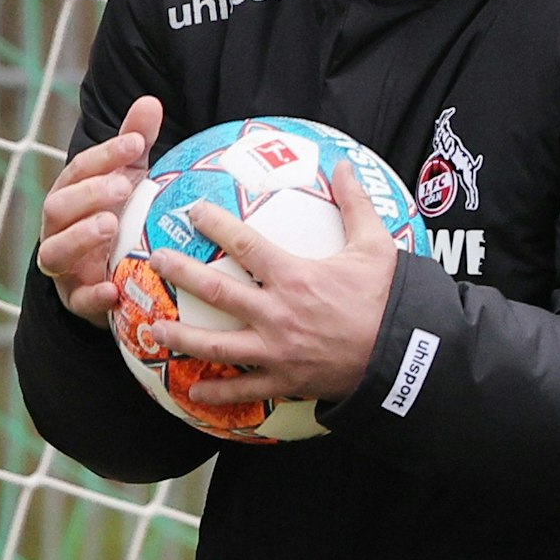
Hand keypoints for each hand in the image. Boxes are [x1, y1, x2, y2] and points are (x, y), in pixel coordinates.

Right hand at [37, 95, 163, 325]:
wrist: (111, 276)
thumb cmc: (118, 215)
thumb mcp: (129, 178)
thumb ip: (134, 142)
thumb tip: (150, 101)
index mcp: (71, 194)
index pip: (79, 169)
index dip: (105, 155)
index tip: (137, 143)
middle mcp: (59, 227)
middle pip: (58, 207)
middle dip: (88, 194)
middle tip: (123, 186)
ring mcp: (64, 265)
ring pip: (54, 251)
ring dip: (79, 237)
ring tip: (109, 226)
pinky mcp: (75, 299)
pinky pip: (77, 300)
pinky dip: (92, 296)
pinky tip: (112, 289)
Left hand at [147, 162, 397, 403]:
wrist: (403, 356)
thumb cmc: (388, 299)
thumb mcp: (375, 246)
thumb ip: (355, 205)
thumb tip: (344, 166)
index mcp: (295, 277)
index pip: (245, 245)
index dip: (216, 224)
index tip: (194, 211)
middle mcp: (278, 314)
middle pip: (218, 292)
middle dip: (183, 274)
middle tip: (155, 261)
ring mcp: (277, 351)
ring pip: (218, 346)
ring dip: (183, 338)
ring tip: (155, 330)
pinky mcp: (285, 381)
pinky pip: (244, 390)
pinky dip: (217, 393)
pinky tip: (192, 390)